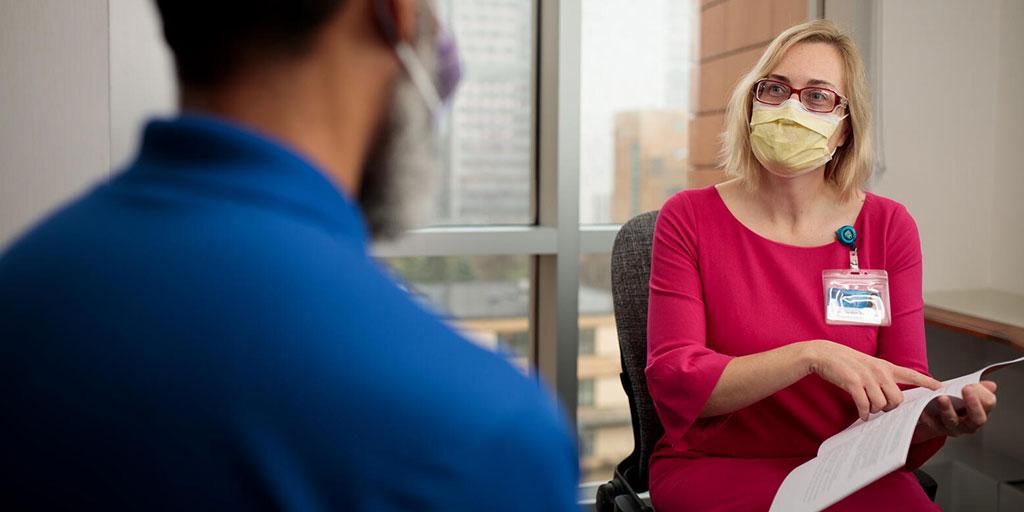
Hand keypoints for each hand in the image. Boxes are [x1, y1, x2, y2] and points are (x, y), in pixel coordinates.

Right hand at [803, 340, 941, 420]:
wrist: (824, 354)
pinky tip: (862, 414)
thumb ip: (881, 377)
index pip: (911, 374)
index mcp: (885, 366)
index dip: (926, 382)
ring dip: (875, 411)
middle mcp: (879, 371)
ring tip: (868, 409)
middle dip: (889, 408)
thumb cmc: (845, 362)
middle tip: (880, 408)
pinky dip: (864, 413)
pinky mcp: (853, 382)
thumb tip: (889, 397)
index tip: (940, 387)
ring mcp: (866, 377)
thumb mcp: (868, 365)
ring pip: (881, 404)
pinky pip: (865, 405)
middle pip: (897, 399)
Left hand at [914, 381, 997, 442]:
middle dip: (973, 404)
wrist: (935, 414)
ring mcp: (954, 428)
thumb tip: (990, 385)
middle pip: (976, 419)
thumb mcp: (967, 392)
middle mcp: (969, 424)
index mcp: (980, 412)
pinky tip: (924, 409)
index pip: (988, 405)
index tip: (970, 385)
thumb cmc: (955, 401)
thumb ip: (978, 388)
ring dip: (948, 409)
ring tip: (942, 398)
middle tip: (966, 388)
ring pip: (952, 421)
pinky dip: (928, 417)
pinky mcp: (938, 430)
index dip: (982, 396)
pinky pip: (933, 425)